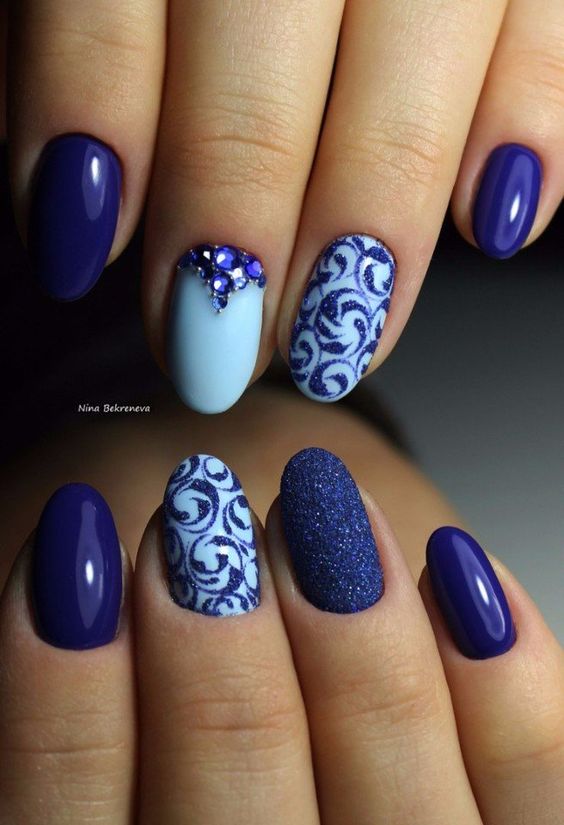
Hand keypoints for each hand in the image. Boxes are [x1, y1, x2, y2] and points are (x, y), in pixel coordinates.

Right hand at [0, 446, 561, 823]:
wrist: (291, 764)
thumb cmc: (186, 747)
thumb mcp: (105, 744)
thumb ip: (73, 708)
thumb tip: (64, 571)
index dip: (62, 694)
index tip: (76, 543)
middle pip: (240, 817)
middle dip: (217, 647)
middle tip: (197, 502)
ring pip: (401, 811)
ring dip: (357, 643)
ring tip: (318, 502)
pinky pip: (539, 800)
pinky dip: (505, 687)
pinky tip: (459, 570)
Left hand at [7, 0, 563, 410]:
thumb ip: (91, 35)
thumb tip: (87, 186)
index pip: (106, 1)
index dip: (89, 130)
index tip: (76, 250)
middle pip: (260, 79)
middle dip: (228, 230)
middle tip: (211, 348)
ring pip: (406, 73)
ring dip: (365, 223)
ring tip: (328, 339)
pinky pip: (548, 40)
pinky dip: (525, 128)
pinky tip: (492, 222)